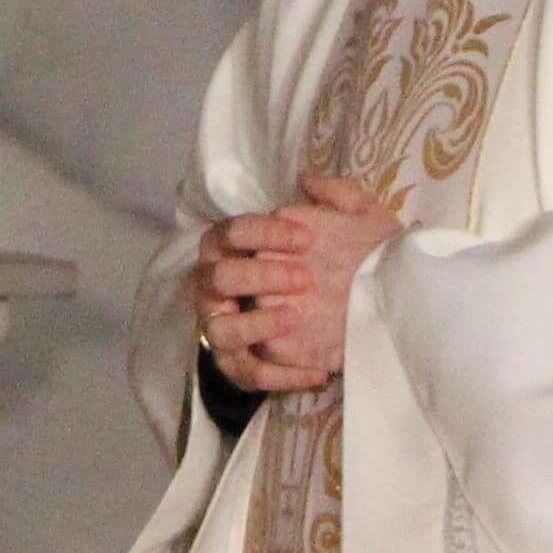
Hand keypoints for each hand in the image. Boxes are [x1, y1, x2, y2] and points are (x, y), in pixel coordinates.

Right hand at [192, 174, 405, 393]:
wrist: (317, 320)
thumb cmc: (324, 265)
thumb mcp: (339, 228)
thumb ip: (332, 198)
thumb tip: (308, 178)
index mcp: (228, 249)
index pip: (230, 232)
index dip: (263, 233)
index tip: (306, 237)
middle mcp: (213, 287)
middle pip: (218, 277)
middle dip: (259, 276)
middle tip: (304, 279)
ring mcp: (220, 328)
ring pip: (220, 329)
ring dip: (257, 324)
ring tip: (297, 319)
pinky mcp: (235, 365)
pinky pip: (246, 374)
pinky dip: (279, 375)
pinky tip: (318, 370)